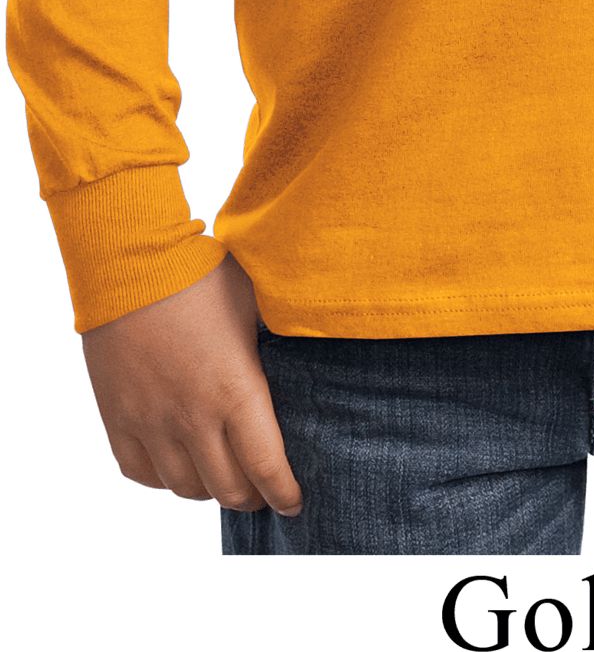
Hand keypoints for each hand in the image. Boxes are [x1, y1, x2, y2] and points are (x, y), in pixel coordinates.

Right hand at [81, 252, 301, 515]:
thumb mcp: (255, 305)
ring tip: (223, 477)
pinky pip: (141, 472)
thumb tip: (304, 359)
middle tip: (262, 490)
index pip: (266, 467)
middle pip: (227, 489)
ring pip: (185, 487)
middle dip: (252, 497)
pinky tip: (179, 463)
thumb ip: (276, 343)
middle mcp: (192, 417)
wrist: (131, 263)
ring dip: (209, 489)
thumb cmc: (202, 275)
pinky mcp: (118, 417)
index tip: (295, 502)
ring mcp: (151, 421)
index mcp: (236, 390)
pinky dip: (164, 478)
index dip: (284, 493)